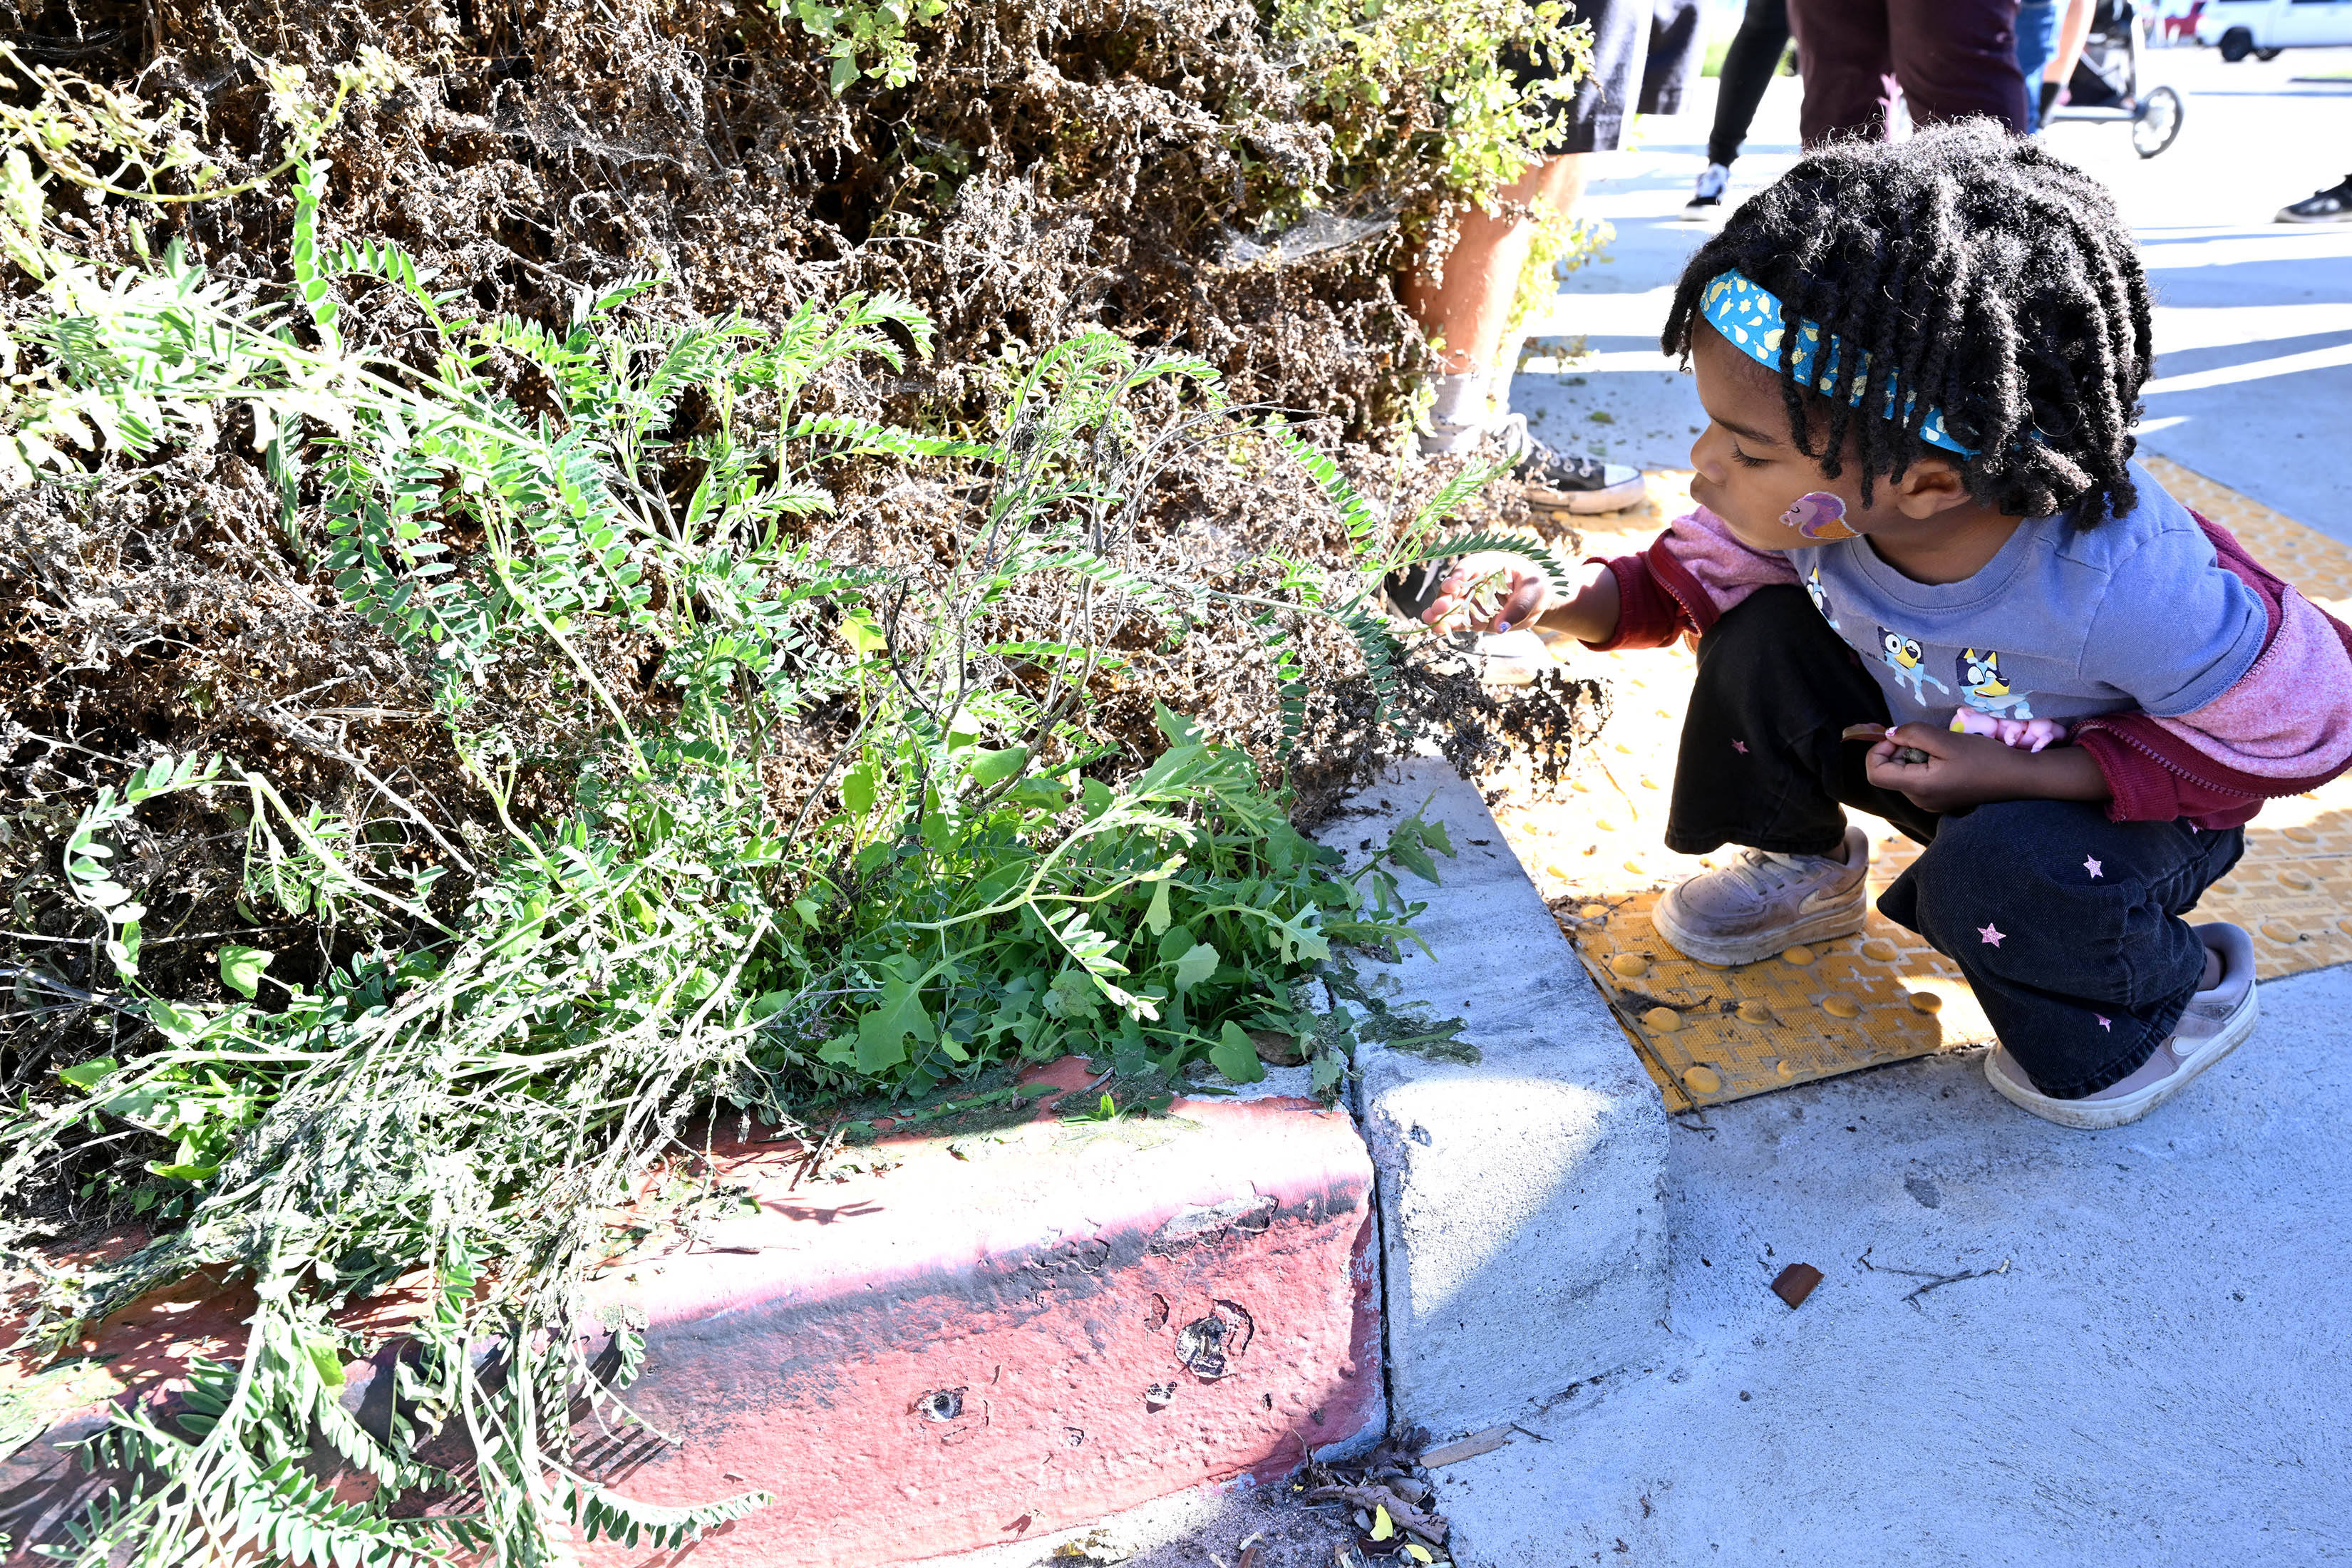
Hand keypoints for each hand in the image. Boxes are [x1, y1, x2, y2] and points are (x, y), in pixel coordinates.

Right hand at [1416, 552, 1554, 632]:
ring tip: (1430, 621)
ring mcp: (1473, 599)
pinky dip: (1450, 625)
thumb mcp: (1534, 592)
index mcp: (1490, 564)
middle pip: (1456, 587)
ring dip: (1441, 613)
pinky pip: (1460, 620)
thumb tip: (1500, 626)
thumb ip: (1518, 607)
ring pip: (1453, 605)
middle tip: (1438, 608)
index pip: (1471, 566)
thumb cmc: (1536, 588)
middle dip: (1445, 598)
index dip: (1459, 574)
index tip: (1452, 586)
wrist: (1539, 603)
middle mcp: (1477, 580)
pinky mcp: (1474, 616)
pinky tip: (1438, 628)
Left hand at [1862, 722, 2108, 811]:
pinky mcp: (1941, 800)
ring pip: (1905, 775)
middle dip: (1899, 751)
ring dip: (1914, 756)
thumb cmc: (1985, 758)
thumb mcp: (1947, 740)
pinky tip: (1948, 758)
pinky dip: (1926, 764)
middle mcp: (1919, 800)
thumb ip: (1914, 735)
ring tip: (1941, 748)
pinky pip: (1920, 780)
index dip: (1878, 751)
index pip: (1875, 773)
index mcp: (1918, 787)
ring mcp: (1930, 803)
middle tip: (1925, 737)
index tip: (1899, 736)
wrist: (2019, 778)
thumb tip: (1889, 734)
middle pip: (1889, 773)